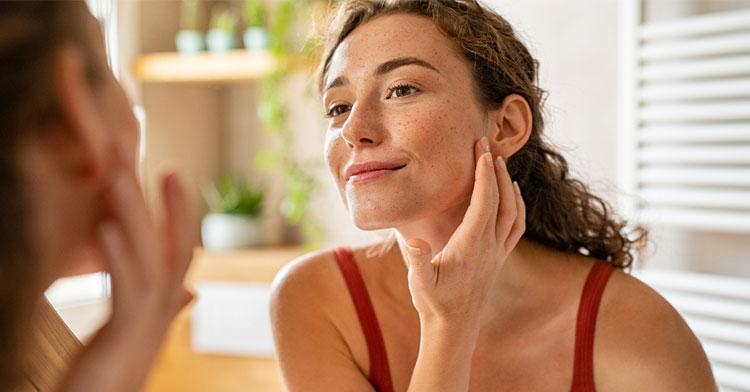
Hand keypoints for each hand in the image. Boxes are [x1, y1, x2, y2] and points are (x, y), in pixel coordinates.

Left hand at [57, 148, 194, 391]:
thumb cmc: (112, 375)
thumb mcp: (138, 332)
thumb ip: (164, 306)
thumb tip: (190, 290)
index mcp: (161, 303)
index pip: (177, 246)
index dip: (178, 209)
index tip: (170, 170)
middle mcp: (161, 309)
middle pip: (166, 244)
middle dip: (155, 197)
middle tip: (136, 152)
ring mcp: (147, 323)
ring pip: (147, 259)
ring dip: (134, 214)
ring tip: (118, 175)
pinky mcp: (124, 336)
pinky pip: (126, 290)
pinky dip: (118, 257)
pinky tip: (106, 229)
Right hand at [405, 137, 524, 326]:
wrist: (454, 329)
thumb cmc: (434, 304)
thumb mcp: (420, 284)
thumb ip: (419, 262)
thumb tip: (415, 242)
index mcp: (471, 247)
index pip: (484, 203)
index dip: (483, 175)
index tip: (480, 150)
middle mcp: (490, 247)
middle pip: (501, 201)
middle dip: (495, 170)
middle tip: (486, 144)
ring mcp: (498, 253)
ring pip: (513, 212)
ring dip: (508, 185)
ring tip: (498, 163)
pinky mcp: (499, 258)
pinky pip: (516, 226)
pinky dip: (517, 205)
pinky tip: (512, 194)